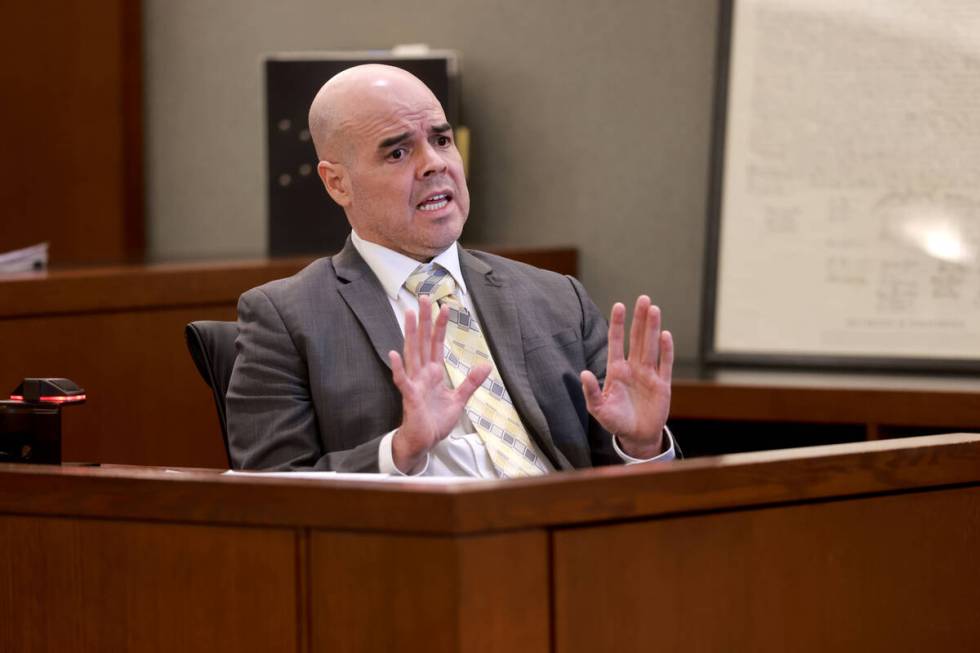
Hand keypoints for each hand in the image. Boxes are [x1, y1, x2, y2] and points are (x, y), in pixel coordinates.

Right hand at [389, 295, 490, 471]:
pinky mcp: (410, 397)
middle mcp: (422, 374)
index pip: (437, 344)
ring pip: (412, 353)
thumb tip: (486, 365)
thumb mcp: (459, 400)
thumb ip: (470, 382)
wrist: (424, 443)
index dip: (440, 326)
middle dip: (423, 320)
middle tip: (423, 297)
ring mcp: (414, 383)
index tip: (444, 307)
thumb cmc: (435, 421)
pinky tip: (393, 354)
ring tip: (407, 314)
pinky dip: (397, 368)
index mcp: (433, 373)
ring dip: (409, 334)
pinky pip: (402, 380)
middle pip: (422, 341)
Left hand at [580, 295, 673, 458]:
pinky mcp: (663, 384)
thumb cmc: (615, 421)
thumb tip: (583, 373)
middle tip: (643, 298)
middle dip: (639, 319)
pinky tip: (666, 335)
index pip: (617, 342)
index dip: (618, 324)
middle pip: (637, 338)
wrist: (636, 436)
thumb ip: (591, 392)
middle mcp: (633, 368)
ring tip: (654, 309)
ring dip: (652, 328)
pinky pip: (665, 364)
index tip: (619, 305)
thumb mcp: (598, 409)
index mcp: (616, 370)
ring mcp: (649, 374)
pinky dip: (666, 350)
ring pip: (651, 346)